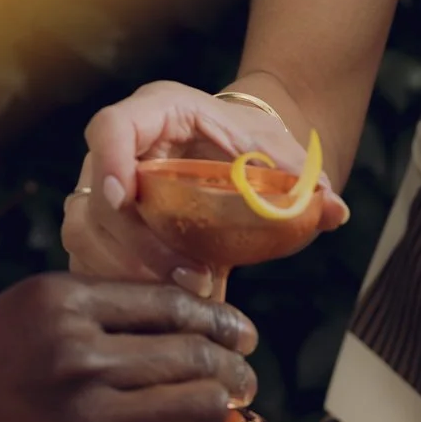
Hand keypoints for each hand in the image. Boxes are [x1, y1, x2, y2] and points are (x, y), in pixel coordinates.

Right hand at [0, 275, 259, 421]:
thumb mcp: (15, 326)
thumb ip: (91, 319)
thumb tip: (190, 326)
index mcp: (57, 301)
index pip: (173, 302)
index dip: (220, 321)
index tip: (241, 336)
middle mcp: (78, 353)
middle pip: (198, 355)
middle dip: (234, 371)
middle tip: (246, 383)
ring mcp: (90, 418)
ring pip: (203, 408)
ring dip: (219, 415)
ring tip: (219, 418)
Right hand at [62, 80, 348, 293]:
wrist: (245, 157)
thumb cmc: (257, 148)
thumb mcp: (281, 155)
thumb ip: (305, 180)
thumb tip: (335, 210)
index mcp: (158, 114)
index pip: (111, 127)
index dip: (109, 160)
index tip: (124, 198)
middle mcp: (123, 150)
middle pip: (96, 195)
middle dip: (137, 242)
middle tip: (189, 277)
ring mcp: (107, 190)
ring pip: (86, 233)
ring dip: (127, 272)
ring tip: (181, 298)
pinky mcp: (108, 230)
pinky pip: (93, 261)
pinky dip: (122, 287)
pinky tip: (160, 307)